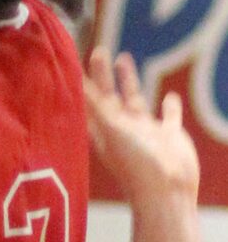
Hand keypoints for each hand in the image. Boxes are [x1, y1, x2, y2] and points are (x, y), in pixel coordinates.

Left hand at [84, 48, 198, 203]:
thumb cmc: (135, 164)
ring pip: (134, 101)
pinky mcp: (169, 136)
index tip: (72, 60)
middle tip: (98, 51)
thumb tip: (72, 77)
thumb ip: (93, 103)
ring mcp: (146, 133)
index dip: (80, 82)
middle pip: (108, 96)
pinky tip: (170, 96)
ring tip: (123, 58)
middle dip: (102, 75)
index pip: (87, 101)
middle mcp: (122, 130)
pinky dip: (169, 107)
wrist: (168, 191)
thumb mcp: (110, 128)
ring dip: (129, 81)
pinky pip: (169, 117)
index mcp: (104, 130)